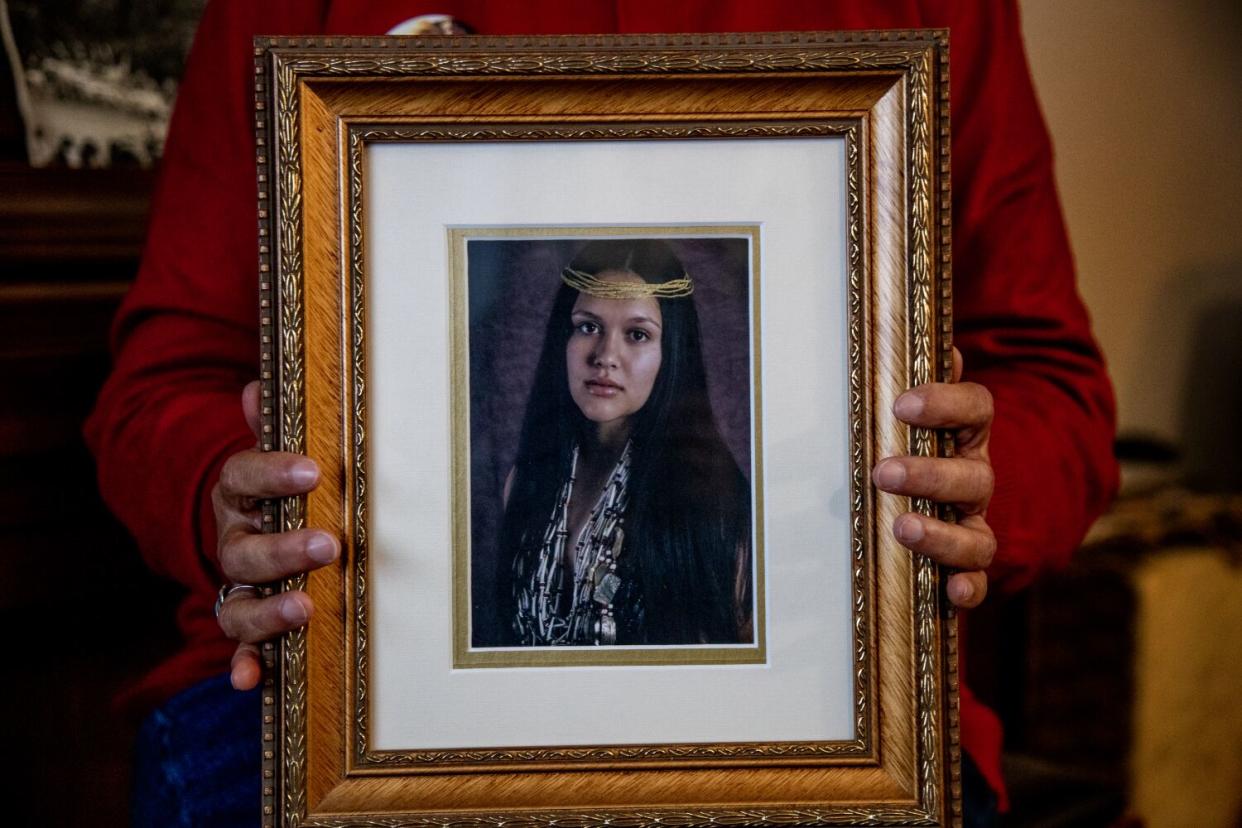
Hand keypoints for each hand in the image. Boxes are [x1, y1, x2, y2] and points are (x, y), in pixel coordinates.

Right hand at [212, 381, 339, 689]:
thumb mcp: (276, 452)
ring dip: (267, 611)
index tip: (312, 469)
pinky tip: (252, 681)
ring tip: (304, 607)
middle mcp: (232, 542)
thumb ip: (272, 425)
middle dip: (283, 548)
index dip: (272, 473)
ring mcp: (237, 587)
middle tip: (328, 544)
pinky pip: (239, 649)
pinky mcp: (247, 625)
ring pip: (237, 604)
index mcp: (237, 494)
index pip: (242, 477)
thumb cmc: (279, 485)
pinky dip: (245, 665)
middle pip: (244, 550)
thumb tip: (259, 384)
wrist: (246, 519)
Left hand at [872, 348, 994, 607]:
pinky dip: (969, 588)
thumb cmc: (911, 444)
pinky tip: (953, 592)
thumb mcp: (910, 413)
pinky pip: (978, 582)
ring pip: (977, 534)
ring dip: (942, 534)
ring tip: (902, 529)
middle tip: (882, 471)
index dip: (945, 403)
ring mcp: (973, 525)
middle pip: (972, 476)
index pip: (976, 409)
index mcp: (966, 435)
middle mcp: (976, 480)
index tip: (902, 403)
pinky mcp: (965, 567)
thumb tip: (935, 341)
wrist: (936, 500)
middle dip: (929, 474)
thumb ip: (918, 381)